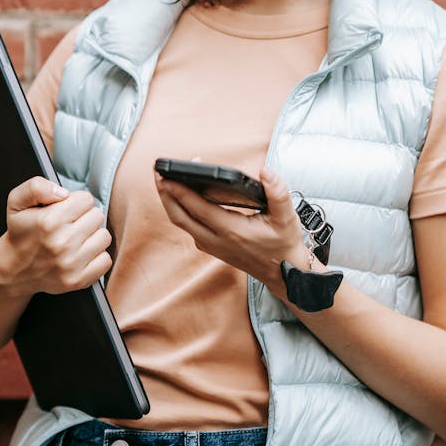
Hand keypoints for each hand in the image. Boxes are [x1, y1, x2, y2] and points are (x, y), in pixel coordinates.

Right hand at [0, 177, 112, 298]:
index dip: (76, 202)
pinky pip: (105, 260)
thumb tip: (63, 193)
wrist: (14, 269)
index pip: (86, 199)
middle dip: (85, 217)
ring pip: (104, 237)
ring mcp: (71, 264)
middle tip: (70, 224)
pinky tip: (81, 253)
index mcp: (49, 221)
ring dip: (93, 236)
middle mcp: (61, 243)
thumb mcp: (17, 201)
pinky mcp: (79, 280)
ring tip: (77, 238)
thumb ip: (36, 187)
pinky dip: (96, 256)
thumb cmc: (20, 232)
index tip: (66, 210)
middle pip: (97, 216)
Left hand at [155, 166, 310, 295]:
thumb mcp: (287, 217)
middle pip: (180, 217)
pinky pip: (189, 227)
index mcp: (232, 232)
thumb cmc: (283, 245)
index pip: (198, 209)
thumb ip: (278, 192)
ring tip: (165, 179)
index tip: (167, 175)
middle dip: (166, 194)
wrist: (283, 273)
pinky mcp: (211, 247)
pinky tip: (182, 196)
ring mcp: (211, 246)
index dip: (180, 191)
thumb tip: (266, 172)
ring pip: (182, 223)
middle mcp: (217, 241)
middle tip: (158, 172)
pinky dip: (181, 210)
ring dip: (170, 201)